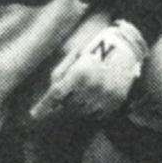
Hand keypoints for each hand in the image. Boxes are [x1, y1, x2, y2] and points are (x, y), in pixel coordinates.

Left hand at [32, 20, 146, 121]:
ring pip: (82, 112)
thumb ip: (60, 73)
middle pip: (68, 106)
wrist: (127, 47)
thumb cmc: (96, 47)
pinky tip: (95, 94)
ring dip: (78, 105)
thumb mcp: (75, 55)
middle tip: (69, 92)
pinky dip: (92, 108)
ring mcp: (105, 96)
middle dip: (64, 102)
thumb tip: (51, 93)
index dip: (44, 106)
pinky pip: (97, 113)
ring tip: (83, 91)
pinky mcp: (115, 101)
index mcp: (79, 73)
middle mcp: (92, 87)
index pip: (56, 95)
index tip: (34, 114)